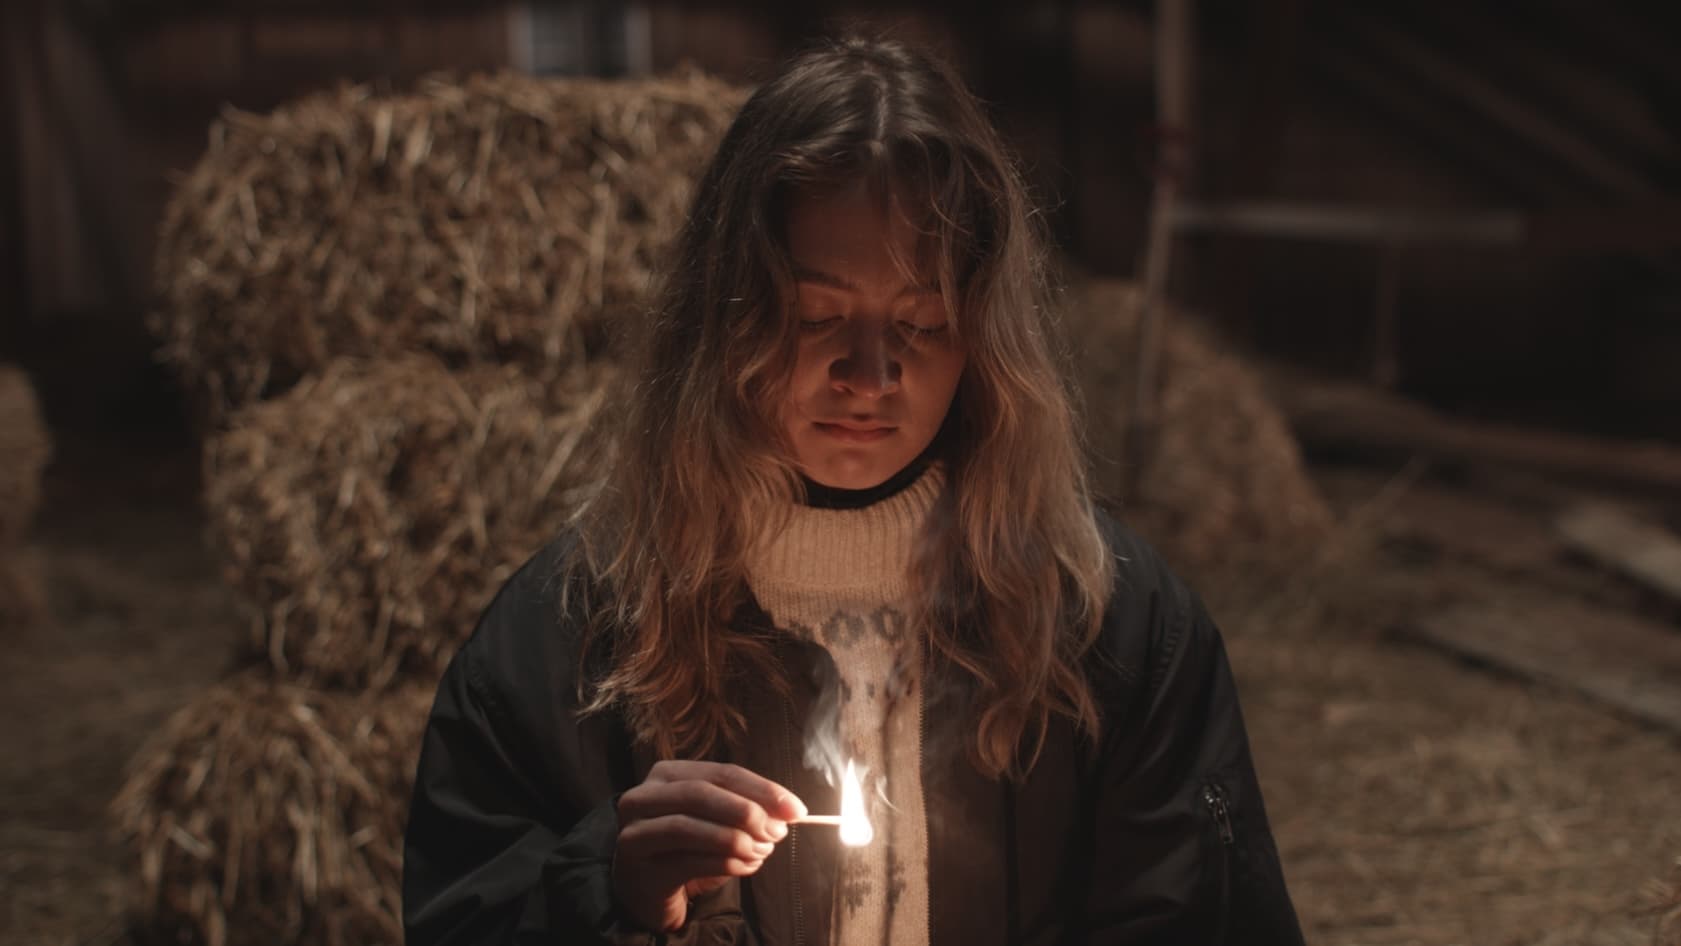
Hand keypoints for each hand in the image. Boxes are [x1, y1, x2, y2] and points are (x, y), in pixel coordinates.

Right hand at [612, 760, 807, 932]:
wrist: (650, 889)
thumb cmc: (688, 847)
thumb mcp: (718, 820)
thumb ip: (748, 808)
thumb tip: (789, 812)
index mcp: (667, 774)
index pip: (722, 773)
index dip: (763, 789)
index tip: (797, 810)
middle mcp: (644, 797)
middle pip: (700, 794)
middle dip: (747, 812)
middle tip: (777, 833)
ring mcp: (636, 833)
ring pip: (689, 827)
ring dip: (735, 841)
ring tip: (761, 852)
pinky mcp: (641, 869)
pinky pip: (688, 862)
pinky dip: (726, 865)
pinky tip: (745, 867)